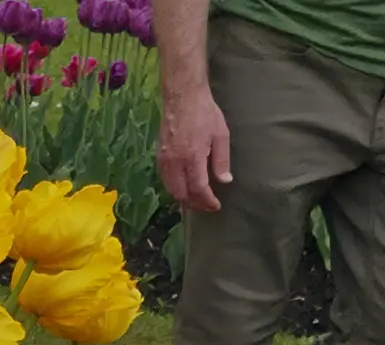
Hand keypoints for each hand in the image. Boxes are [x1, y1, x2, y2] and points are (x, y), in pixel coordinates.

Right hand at [162, 90, 231, 212]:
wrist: (182, 98)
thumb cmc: (205, 113)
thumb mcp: (221, 135)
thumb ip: (221, 160)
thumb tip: (224, 180)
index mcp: (193, 158)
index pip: (199, 189)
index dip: (207, 201)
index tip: (216, 206)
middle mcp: (175, 163)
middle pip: (182, 194)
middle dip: (195, 203)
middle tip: (207, 205)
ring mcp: (165, 161)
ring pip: (171, 189)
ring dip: (183, 198)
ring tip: (196, 200)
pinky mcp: (159, 157)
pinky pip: (165, 180)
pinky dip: (175, 188)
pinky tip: (184, 187)